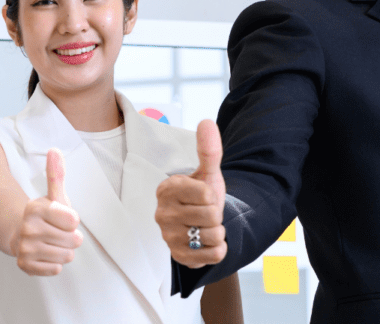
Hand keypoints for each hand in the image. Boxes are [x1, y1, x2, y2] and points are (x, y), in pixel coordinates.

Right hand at [10, 148, 83, 275]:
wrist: (17, 233)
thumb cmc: (43, 215)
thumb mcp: (52, 196)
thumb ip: (56, 174)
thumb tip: (54, 150)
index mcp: (35, 208)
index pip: (74, 220)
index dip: (72, 220)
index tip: (63, 218)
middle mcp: (27, 228)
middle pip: (73, 240)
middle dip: (70, 238)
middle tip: (58, 232)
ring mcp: (25, 247)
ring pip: (66, 256)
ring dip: (63, 251)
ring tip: (51, 243)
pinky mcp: (25, 264)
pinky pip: (56, 269)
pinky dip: (54, 264)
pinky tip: (45, 254)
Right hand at [155, 119, 227, 267]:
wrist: (199, 225)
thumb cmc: (200, 197)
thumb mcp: (206, 174)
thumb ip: (208, 150)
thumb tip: (207, 122)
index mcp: (166, 189)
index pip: (206, 195)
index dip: (212, 197)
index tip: (202, 197)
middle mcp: (162, 213)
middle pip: (211, 217)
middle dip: (215, 216)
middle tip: (204, 214)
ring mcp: (168, 236)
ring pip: (213, 236)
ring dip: (217, 233)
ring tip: (204, 227)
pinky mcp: (178, 256)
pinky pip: (214, 255)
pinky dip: (217, 250)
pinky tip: (205, 243)